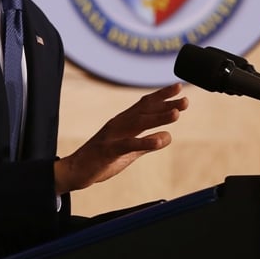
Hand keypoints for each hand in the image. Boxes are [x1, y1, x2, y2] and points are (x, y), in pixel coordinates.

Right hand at [54, 82, 187, 194]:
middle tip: (185, 99)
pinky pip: (128, 145)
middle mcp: (119, 124)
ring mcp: (112, 135)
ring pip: (138, 123)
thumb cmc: (101, 159)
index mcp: (123, 122)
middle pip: (144, 110)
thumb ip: (148, 144)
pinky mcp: (108, 150)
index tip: (178, 88)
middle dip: (166, 103)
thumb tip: (168, 136)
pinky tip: (160, 140)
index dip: (162, 96)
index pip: (145, 105)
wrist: (74, 171)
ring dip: (158, 117)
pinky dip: (145, 142)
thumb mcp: (129, 152)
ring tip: (177, 114)